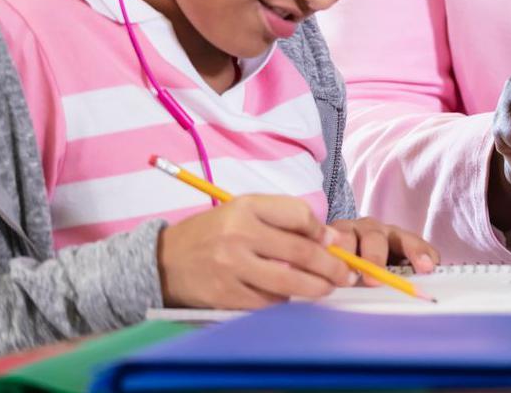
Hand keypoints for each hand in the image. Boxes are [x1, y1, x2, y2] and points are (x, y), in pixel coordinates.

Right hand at [156, 195, 352, 309]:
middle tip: (347, 274)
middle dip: (332, 266)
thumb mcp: (243, 212)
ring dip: (316, 288)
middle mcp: (238, 235)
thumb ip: (284, 218)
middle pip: (302, 251)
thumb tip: (330, 238)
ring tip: (327, 288)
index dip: (323, 230)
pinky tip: (289, 296)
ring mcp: (230, 267)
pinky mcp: (225, 295)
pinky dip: (283, 300)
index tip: (334, 241)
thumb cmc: (213, 233)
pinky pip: (267, 301)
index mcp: (245, 207)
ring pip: (289, 281)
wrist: (163, 262)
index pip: (299, 215)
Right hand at [324, 217, 439, 277]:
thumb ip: (405, 275)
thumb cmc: (369, 263)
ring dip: (345, 259)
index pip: (410, 241)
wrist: (333, 250)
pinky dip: (324, 259)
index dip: (418, 253)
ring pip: (345, 240)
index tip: (426, 268)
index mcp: (393, 236)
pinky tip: (323, 273)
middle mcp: (370, 229)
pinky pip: (322, 245)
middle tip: (374, 280)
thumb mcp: (391, 267)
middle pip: (375, 238)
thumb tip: (422, 290)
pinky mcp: (323, 237)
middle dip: (376, 260)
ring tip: (345, 278)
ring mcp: (345, 230)